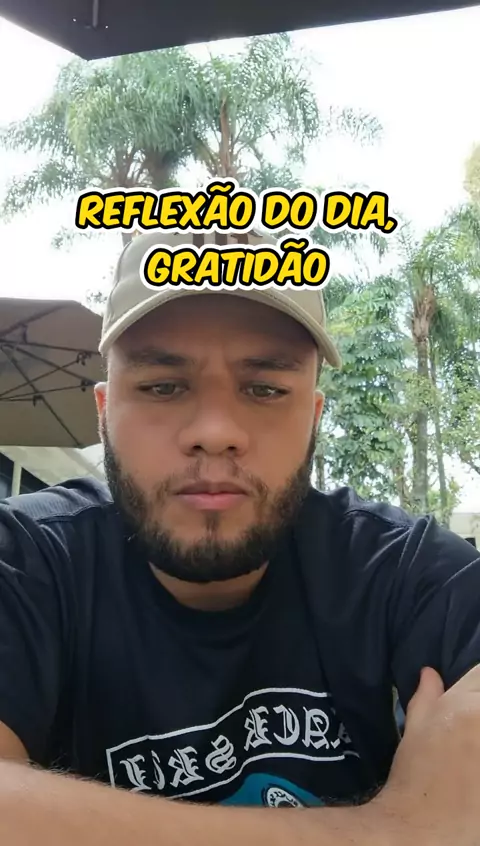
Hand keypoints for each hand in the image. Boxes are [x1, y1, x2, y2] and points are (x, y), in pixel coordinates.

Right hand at [372, 665, 479, 845]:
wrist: (422, 827)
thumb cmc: (414, 774)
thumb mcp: (416, 729)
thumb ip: (427, 697)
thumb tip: (430, 673)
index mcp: (466, 705)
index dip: (476, 684)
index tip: (471, 698)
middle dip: (479, 707)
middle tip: (471, 731)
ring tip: (474, 749)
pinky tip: (477, 767)